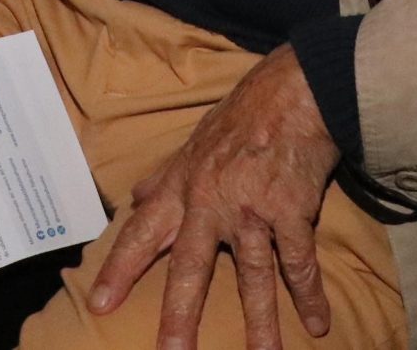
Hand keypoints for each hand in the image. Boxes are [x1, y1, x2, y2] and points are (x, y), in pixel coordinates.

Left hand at [88, 45, 340, 349]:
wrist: (292, 92)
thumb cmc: (240, 119)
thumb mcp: (192, 146)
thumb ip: (164, 179)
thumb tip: (134, 198)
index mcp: (182, 188)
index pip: (143, 235)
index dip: (120, 270)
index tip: (99, 304)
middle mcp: (211, 202)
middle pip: (191, 268)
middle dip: (179, 314)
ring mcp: (252, 209)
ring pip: (253, 275)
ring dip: (260, 321)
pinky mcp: (291, 210)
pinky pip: (299, 262)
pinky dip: (310, 294)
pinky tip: (318, 324)